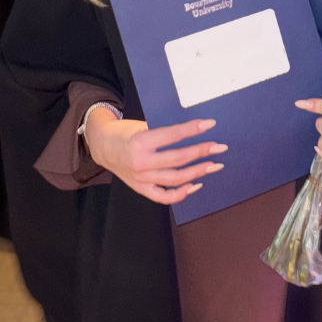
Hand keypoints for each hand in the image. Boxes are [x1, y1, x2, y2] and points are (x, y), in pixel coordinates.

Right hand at [85, 109, 225, 204]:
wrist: (102, 146)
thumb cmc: (124, 133)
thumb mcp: (140, 126)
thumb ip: (162, 132)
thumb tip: (191, 132)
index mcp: (140, 142)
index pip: (173, 135)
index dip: (193, 129)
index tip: (209, 125)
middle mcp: (141, 162)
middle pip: (178, 159)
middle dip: (202, 152)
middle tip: (219, 147)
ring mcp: (141, 178)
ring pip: (176, 179)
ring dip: (198, 172)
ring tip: (213, 165)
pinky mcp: (141, 188)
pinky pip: (164, 196)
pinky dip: (181, 193)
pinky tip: (195, 185)